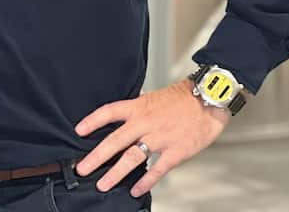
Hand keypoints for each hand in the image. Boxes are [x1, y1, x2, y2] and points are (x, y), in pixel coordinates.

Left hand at [74, 79, 229, 196]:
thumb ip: (139, 109)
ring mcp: (160, 138)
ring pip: (133, 157)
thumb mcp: (155, 97)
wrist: (210, 99)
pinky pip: (157, 170)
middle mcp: (146, 122)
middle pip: (116, 140)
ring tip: (103, 184)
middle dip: (97, 156)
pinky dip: (146, 181)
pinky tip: (136, 190)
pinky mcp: (175, 151)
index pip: (109, 112)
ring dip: (116, 173)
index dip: (93, 121)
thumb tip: (124, 117)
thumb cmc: (184, 98)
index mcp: (140, 106)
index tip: (79, 130)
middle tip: (82, 168)